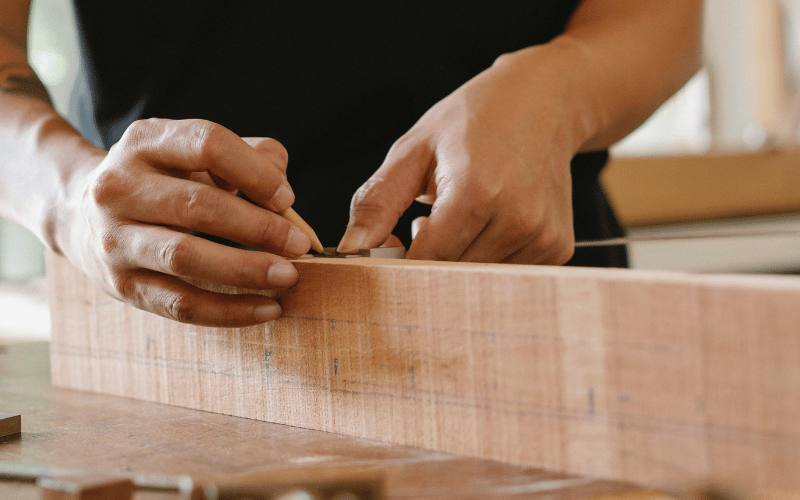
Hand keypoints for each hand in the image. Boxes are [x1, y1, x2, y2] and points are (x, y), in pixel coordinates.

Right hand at [56, 118, 310, 326]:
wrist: (83, 215)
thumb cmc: (165, 181)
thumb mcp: (195, 153)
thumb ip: (249, 157)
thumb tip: (283, 194)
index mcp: (145, 143)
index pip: (206, 144)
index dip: (254, 172)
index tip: (286, 198)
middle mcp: (120, 187)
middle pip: (198, 205)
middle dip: (258, 227)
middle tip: (299, 245)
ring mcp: (115, 239)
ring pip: (186, 257)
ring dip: (245, 270)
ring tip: (287, 276)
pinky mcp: (121, 285)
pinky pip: (180, 304)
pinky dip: (229, 311)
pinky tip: (268, 308)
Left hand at [337, 48, 579, 263]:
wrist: (547, 101)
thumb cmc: (475, 118)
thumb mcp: (415, 149)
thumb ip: (378, 202)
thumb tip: (349, 249)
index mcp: (477, 192)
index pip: (425, 261)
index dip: (399, 264)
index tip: (389, 249)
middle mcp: (517, 220)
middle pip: (450, 276)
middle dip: (427, 262)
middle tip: (422, 224)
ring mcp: (542, 237)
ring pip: (477, 280)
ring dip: (457, 260)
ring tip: (458, 216)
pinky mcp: (558, 248)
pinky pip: (505, 274)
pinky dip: (486, 258)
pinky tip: (486, 223)